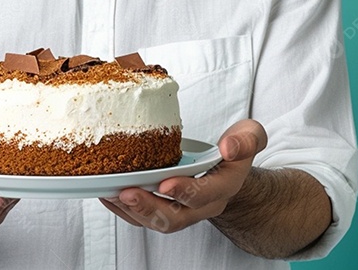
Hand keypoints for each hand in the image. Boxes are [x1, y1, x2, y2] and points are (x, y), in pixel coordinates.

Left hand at [100, 119, 267, 232]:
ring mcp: (183, 211)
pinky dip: (123, 208)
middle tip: (128, 192)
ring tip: (111, 194)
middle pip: (175, 218)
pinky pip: (142, 217)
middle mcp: (202, 206)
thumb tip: (228, 147)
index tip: (165, 183)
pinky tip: (107, 194)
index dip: (185, 191)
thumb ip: (246, 140)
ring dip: (132, 210)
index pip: (205, 194)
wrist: (228, 172)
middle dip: (149, 207)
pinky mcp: (165, 210)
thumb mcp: (250, 136)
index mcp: (224, 187)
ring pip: (155, 221)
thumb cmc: (234, 151)